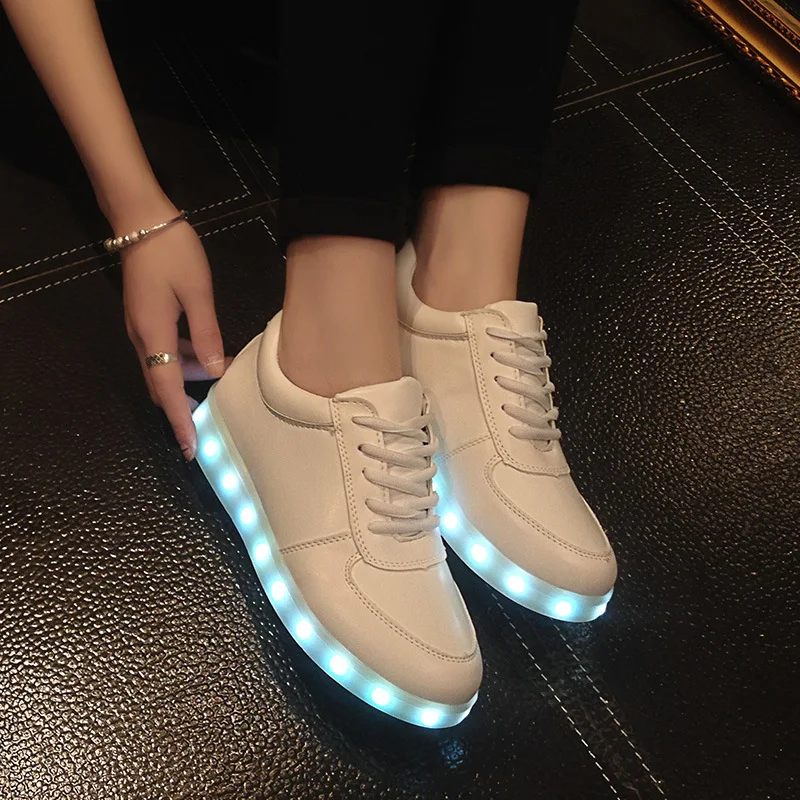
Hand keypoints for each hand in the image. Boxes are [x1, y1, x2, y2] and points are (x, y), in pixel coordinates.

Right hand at [122, 211, 225, 460]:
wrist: (141, 220)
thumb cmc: (173, 253)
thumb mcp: (197, 292)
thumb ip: (206, 332)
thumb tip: (215, 370)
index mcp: (153, 334)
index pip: (167, 388)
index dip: (180, 419)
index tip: (190, 447)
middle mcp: (142, 337)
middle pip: (162, 384)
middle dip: (184, 405)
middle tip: (210, 420)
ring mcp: (141, 328)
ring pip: (164, 367)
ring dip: (190, 376)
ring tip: (223, 369)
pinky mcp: (145, 318)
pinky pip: (164, 351)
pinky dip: (184, 359)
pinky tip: (208, 352)